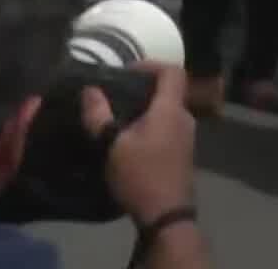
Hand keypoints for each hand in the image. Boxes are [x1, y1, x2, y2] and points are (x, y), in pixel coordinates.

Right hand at [82, 63, 196, 226]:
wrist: (165, 213)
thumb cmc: (140, 174)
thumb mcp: (112, 145)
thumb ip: (100, 116)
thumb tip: (90, 90)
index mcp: (171, 109)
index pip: (172, 71)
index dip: (151, 64)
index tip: (126, 71)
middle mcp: (184, 118)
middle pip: (170, 90)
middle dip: (143, 87)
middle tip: (115, 93)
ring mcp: (186, 136)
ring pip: (167, 110)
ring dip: (145, 107)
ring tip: (116, 114)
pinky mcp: (182, 151)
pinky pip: (167, 126)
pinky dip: (150, 123)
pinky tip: (128, 136)